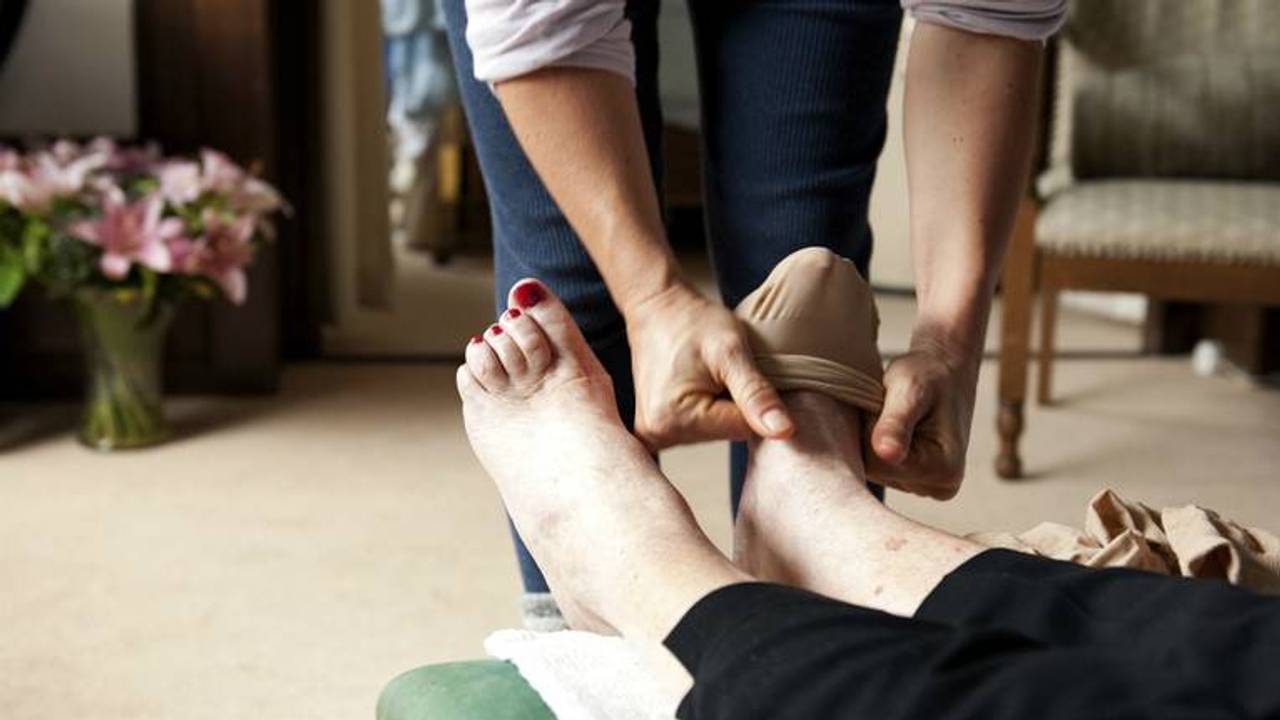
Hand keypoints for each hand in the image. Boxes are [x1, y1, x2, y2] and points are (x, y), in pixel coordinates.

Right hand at [624, 282, 794, 450]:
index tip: (737, 372)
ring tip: (706, 374)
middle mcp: (657, 434)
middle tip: (719, 371)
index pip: (744, 429)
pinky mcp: (654, 429)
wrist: (657, 309)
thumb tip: (784, 432)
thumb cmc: (691, 322)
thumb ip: (757, 394)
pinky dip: (704, 409)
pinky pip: (695, 430)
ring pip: (713, 431)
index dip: (751, 399)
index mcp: (675, 420)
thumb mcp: (731, 351)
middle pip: (725, 432)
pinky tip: (694, 385)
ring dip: (720, 404)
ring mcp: (653, 434)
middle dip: (733, 403)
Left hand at [866, 336, 978, 499]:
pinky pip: (879, 468)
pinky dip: (877, 445)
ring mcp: (925, 487)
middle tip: (891, 409)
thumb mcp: (910, 390)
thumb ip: (895, 423)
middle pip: (876, 471)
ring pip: (875, 469)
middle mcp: (938, 487)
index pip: (878, 464)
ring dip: (874, 440)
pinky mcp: (913, 481)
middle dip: (872, 437)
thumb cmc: (929, 375)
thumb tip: (887, 454)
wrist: (946, 371)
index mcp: (944, 470)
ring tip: (896, 417)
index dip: (871, 431)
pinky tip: (894, 429)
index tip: (888, 406)